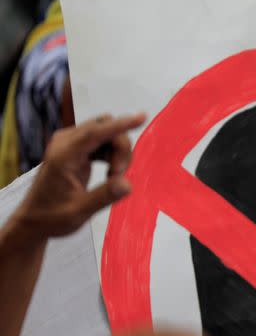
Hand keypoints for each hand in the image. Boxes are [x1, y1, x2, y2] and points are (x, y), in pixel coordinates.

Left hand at [13, 113, 145, 238]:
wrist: (35, 218)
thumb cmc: (53, 217)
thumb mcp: (78, 212)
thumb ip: (104, 197)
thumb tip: (128, 184)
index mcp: (62, 156)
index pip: (95, 132)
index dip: (120, 125)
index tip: (141, 117)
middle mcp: (65, 142)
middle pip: (104, 128)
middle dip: (120, 149)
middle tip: (118, 175)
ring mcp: (70, 143)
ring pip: (107, 133)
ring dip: (118, 153)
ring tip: (113, 177)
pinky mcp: (77, 148)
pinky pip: (103, 140)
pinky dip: (113, 154)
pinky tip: (110, 172)